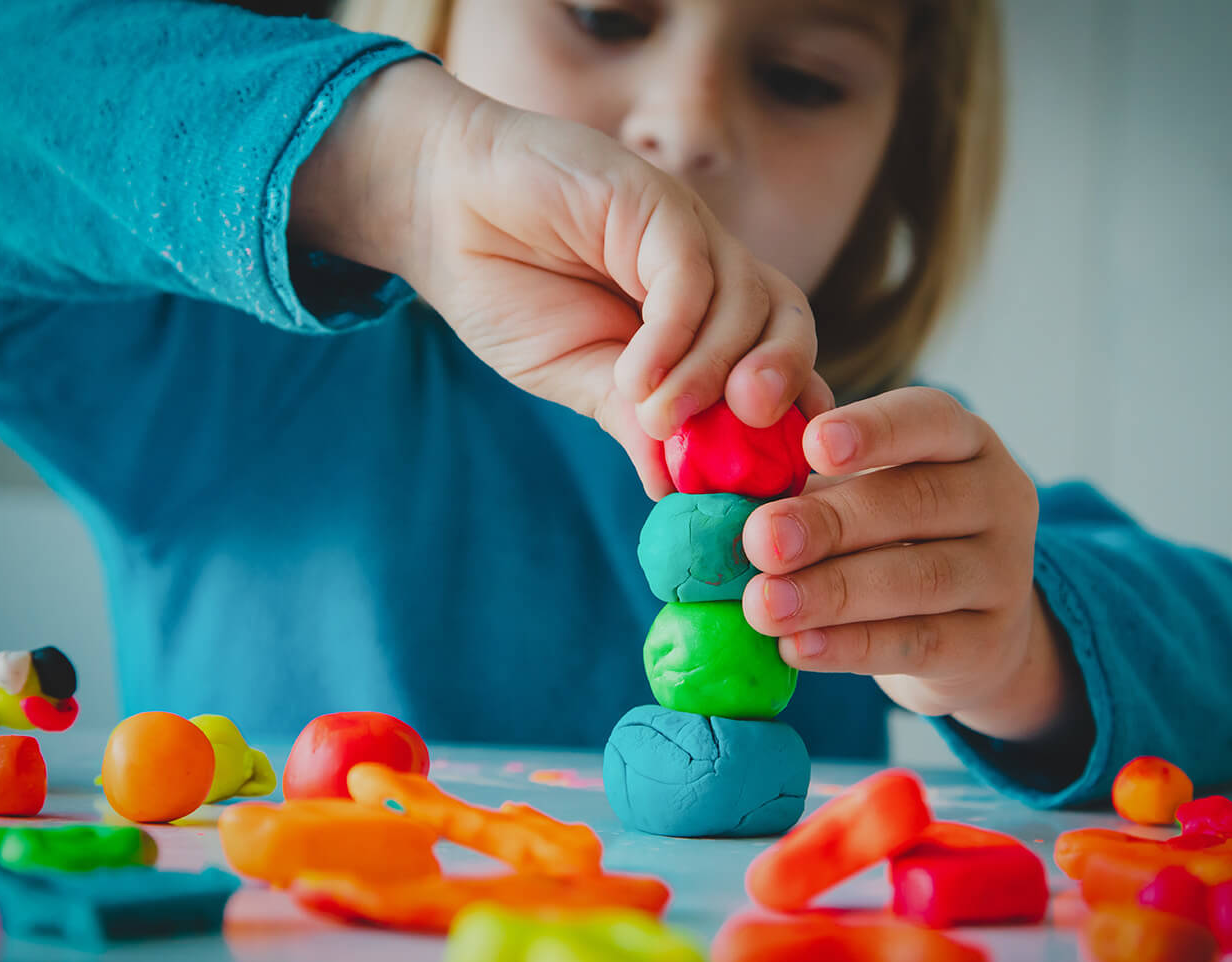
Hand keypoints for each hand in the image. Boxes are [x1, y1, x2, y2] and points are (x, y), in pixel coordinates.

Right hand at [292, 60, 831, 496]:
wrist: (441, 211)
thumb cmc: (510, 290)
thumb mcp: (576, 376)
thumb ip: (631, 421)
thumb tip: (673, 490)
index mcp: (704, 319)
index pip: (777, 364)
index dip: (790, 417)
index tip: (774, 475)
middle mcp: (711, 274)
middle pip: (788, 325)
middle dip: (781, 386)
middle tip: (749, 434)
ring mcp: (688, 235)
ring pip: (747, 304)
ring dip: (708, 373)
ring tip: (656, 417)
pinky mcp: (656, 202)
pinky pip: (690, 275)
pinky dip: (672, 335)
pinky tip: (634, 375)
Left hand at [739, 387, 1073, 742]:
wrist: (970, 632)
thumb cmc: (892, 539)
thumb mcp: (862, 493)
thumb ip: (810, 479)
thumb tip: (725, 490)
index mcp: (964, 441)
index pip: (929, 419)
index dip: (873, 429)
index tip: (814, 443)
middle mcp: (998, 498)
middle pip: (916, 502)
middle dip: (830, 523)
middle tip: (759, 540)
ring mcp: (1003, 574)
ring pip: (919, 578)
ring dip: (832, 592)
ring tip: (763, 605)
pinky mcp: (987, 645)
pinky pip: (917, 643)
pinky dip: (850, 647)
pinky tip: (795, 647)